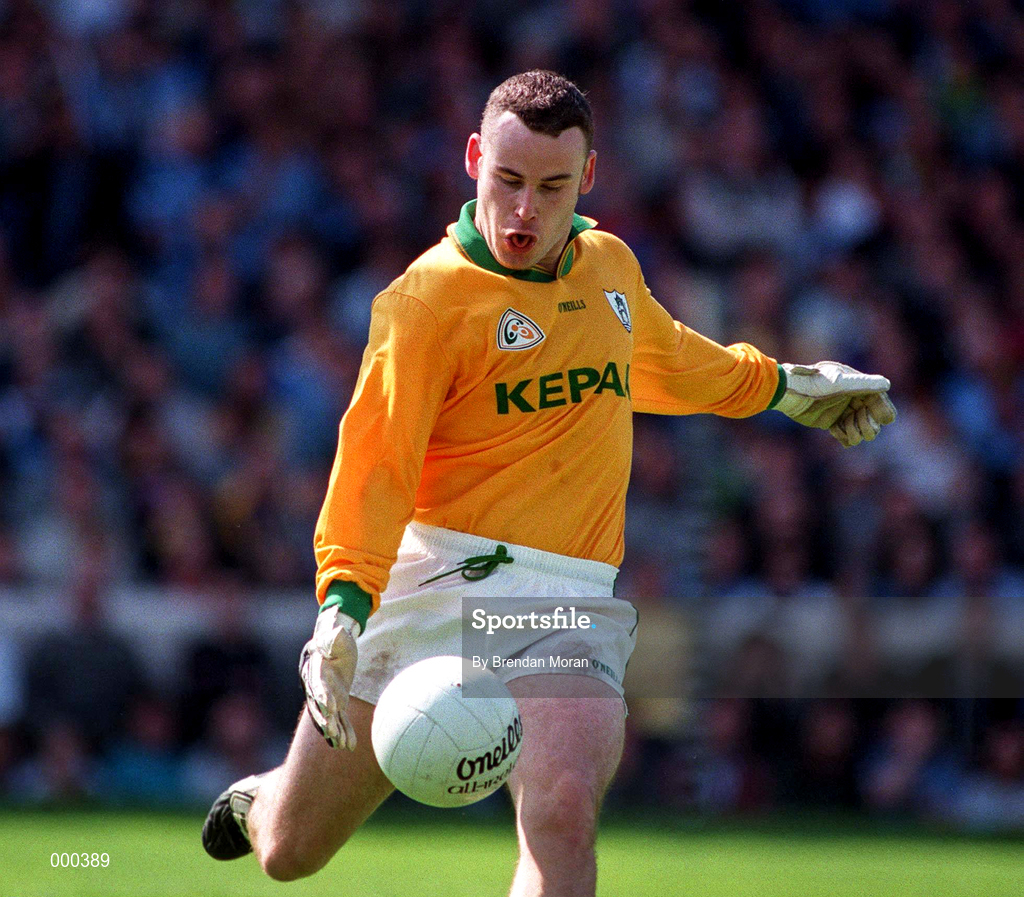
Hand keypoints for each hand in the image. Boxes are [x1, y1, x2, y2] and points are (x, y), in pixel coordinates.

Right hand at [299, 605, 359, 748]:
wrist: (333, 646)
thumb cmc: (335, 639)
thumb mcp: (337, 637)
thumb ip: (335, 638)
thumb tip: (337, 632)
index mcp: (315, 672)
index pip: (317, 686)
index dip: (322, 697)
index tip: (329, 707)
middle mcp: (317, 688)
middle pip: (319, 707)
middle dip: (325, 720)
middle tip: (331, 732)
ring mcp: (327, 697)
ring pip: (330, 717)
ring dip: (335, 731)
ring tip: (342, 745)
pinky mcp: (337, 702)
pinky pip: (340, 719)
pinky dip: (345, 731)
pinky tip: (350, 746)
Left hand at [776, 361, 896, 446]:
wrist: (788, 393)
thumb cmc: (813, 384)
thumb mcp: (839, 383)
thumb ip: (862, 384)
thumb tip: (887, 384)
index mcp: (855, 384)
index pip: (877, 398)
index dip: (882, 409)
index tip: (885, 419)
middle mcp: (850, 397)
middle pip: (871, 416)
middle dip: (869, 424)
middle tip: (865, 431)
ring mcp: (840, 410)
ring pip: (859, 427)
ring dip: (856, 432)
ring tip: (843, 429)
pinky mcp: (830, 422)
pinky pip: (845, 434)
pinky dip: (844, 437)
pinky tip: (836, 432)